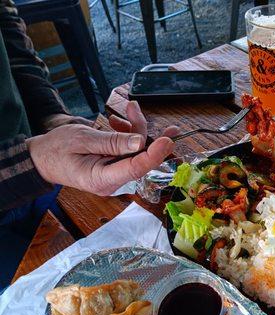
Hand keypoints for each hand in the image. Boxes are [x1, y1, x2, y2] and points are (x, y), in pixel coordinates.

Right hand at [27, 102, 178, 195]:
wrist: (43, 158)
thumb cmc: (57, 149)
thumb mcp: (82, 139)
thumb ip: (112, 142)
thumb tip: (140, 142)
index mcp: (103, 179)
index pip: (136, 169)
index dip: (155, 155)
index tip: (167, 140)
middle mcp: (113, 180)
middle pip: (140, 158)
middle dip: (144, 132)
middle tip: (138, 109)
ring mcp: (116, 174)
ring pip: (137, 151)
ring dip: (136, 128)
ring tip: (128, 108)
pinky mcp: (117, 166)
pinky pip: (130, 150)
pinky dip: (128, 133)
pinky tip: (119, 122)